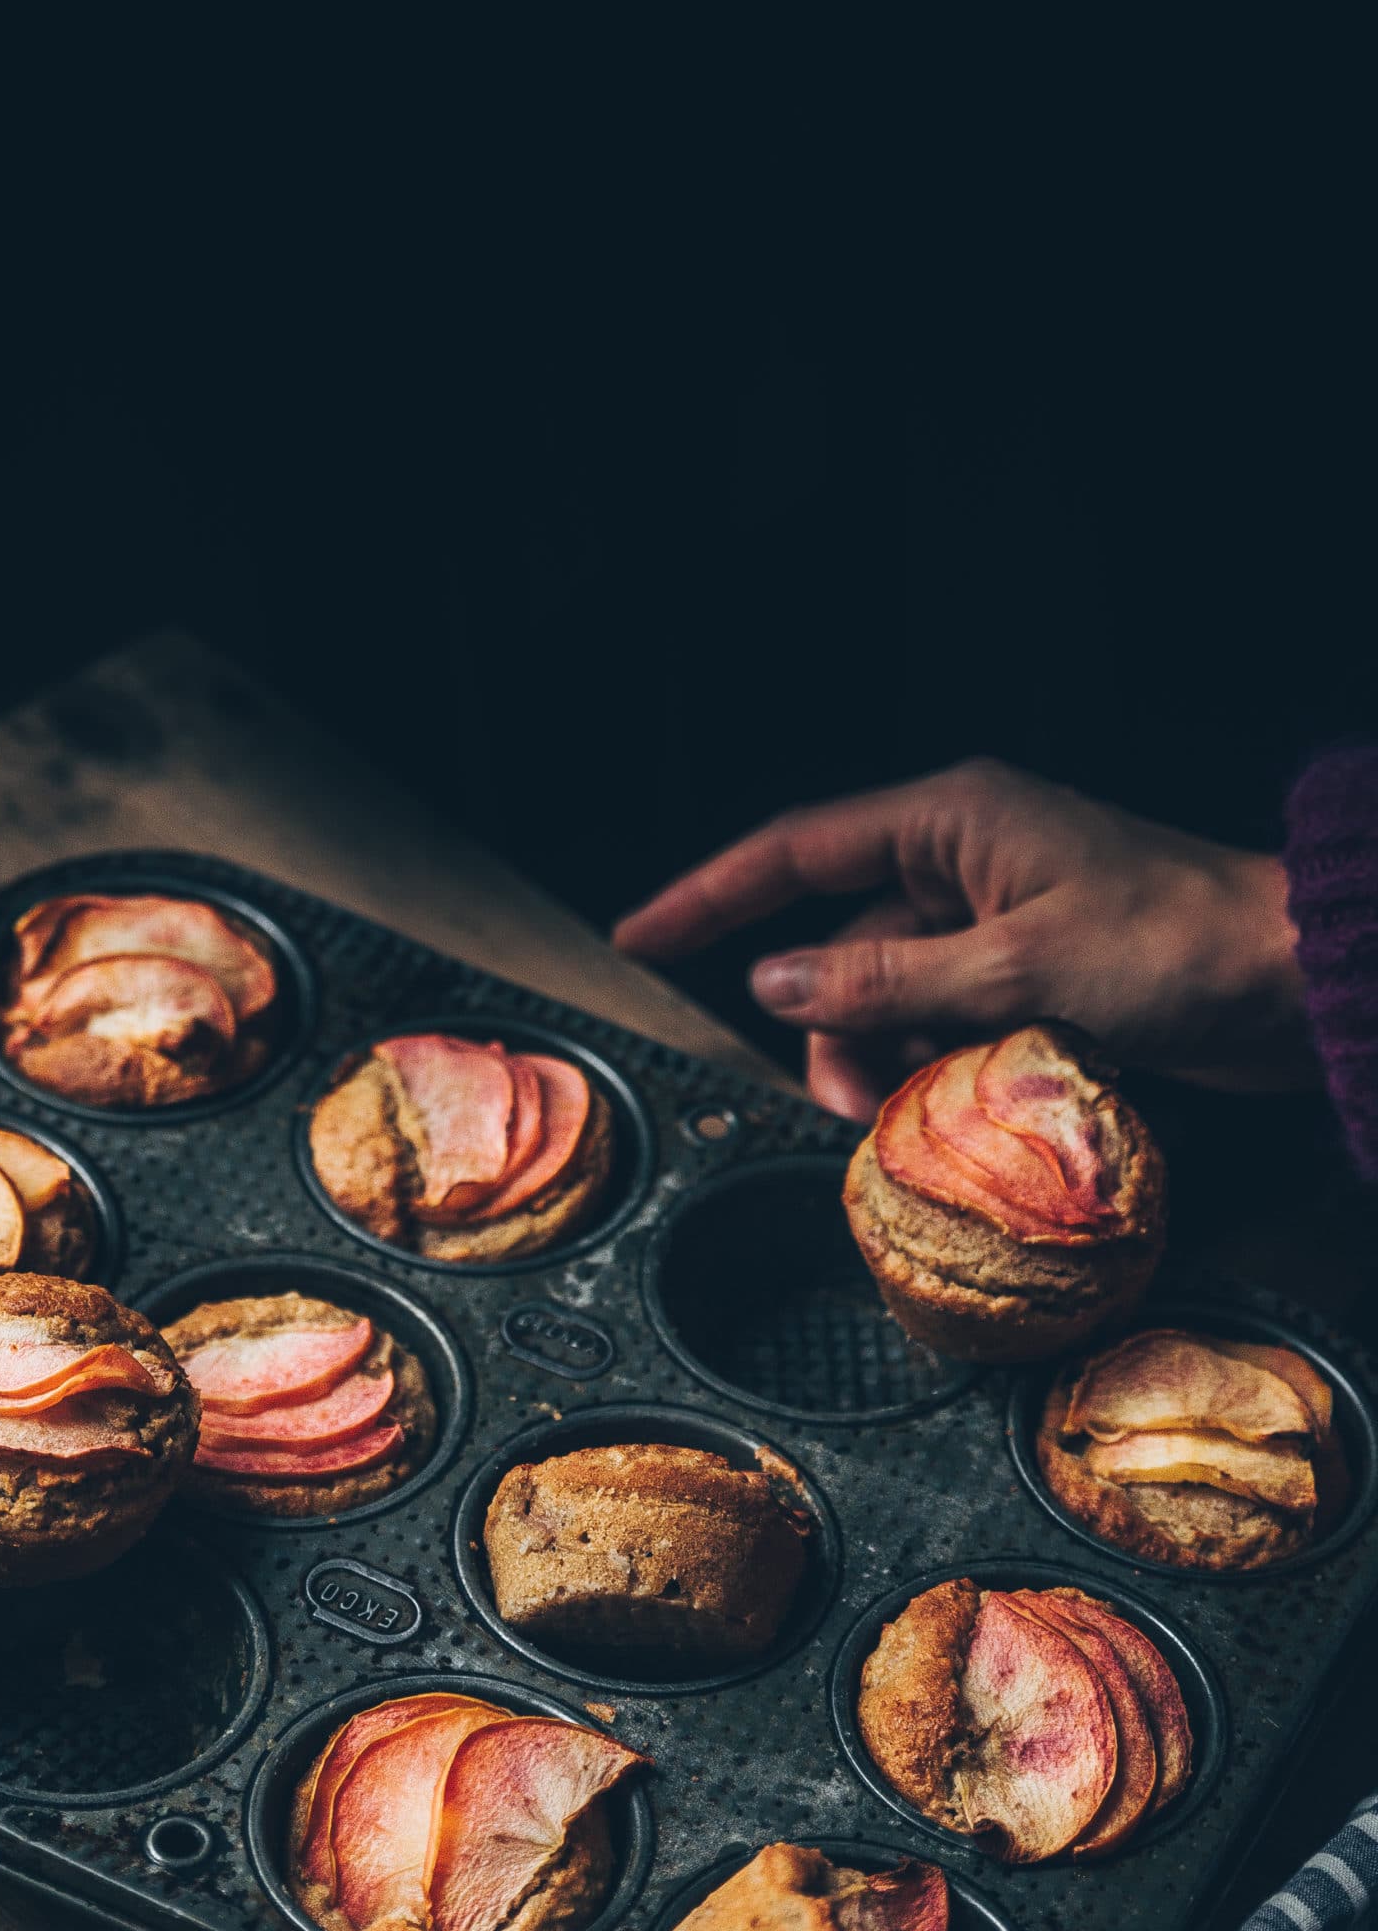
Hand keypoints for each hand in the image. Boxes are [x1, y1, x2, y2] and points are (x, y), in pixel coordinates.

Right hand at [613, 759, 1309, 1119]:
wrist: (1290, 980)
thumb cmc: (1173, 948)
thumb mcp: (1018, 968)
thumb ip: (886, 981)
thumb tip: (774, 984)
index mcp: (952, 819)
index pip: (794, 852)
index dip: (708, 897)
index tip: (639, 936)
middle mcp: (963, 858)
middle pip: (842, 945)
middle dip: (829, 1027)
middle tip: (842, 1102)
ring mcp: (995, 916)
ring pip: (889, 995)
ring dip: (887, 1057)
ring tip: (913, 1111)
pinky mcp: (1028, 970)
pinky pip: (942, 1019)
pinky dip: (935, 1063)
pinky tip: (957, 1101)